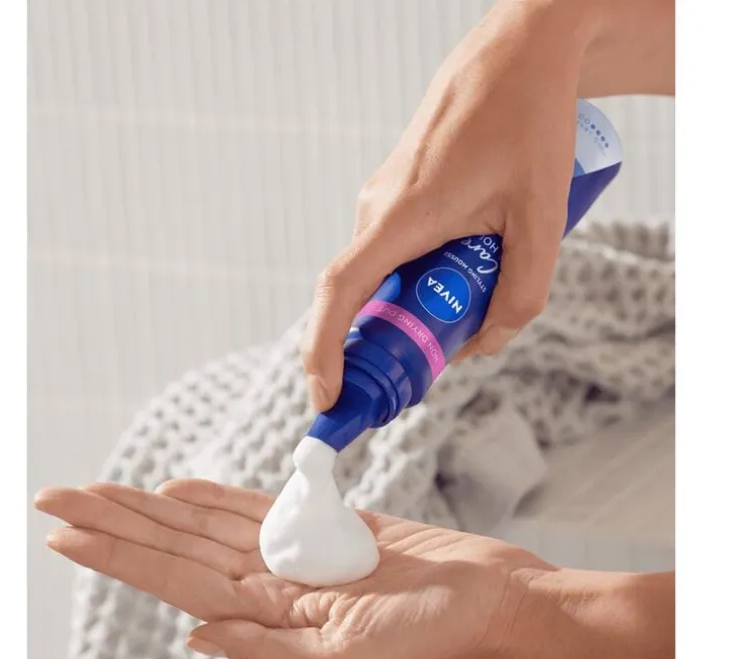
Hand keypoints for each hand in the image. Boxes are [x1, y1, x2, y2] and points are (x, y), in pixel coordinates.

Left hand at [35, 479, 552, 658]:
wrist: (487, 598)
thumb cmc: (433, 636)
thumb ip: (268, 650)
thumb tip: (194, 634)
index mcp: (272, 619)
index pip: (177, 582)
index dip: (123, 554)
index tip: (68, 532)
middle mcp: (272, 585)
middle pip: (179, 548)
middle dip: (118, 523)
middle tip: (58, 496)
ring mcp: (295, 553)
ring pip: (208, 524)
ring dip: (155, 507)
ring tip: (102, 490)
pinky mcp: (324, 524)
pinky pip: (259, 508)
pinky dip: (217, 497)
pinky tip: (180, 489)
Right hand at [300, 0, 674, 411]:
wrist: (520, 54)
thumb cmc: (530, 123)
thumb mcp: (542, 219)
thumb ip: (521, 294)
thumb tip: (483, 345)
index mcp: (402, 215)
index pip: (339, 293)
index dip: (323, 351)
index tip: (326, 398)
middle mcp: (376, 209)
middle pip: (360, 298)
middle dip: (384, 345)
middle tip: (426, 371)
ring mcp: (381, 200)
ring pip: (380, 276)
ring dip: (409, 307)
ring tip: (465, 310)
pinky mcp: (394, 194)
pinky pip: (392, 252)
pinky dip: (414, 280)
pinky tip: (463, 272)